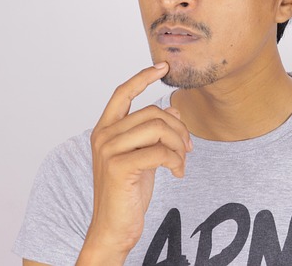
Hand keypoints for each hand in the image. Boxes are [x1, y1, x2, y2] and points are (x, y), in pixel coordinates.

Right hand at [77, 62, 191, 264]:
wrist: (114, 227)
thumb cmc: (128, 191)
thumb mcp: (144, 155)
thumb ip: (153, 132)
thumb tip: (174, 109)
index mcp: (105, 129)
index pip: (122, 92)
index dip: (143, 76)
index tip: (164, 65)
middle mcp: (103, 135)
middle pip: (153, 112)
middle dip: (179, 129)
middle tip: (188, 148)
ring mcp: (109, 150)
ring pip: (158, 128)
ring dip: (179, 144)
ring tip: (182, 161)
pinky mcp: (119, 166)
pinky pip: (160, 151)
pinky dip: (176, 161)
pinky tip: (178, 173)